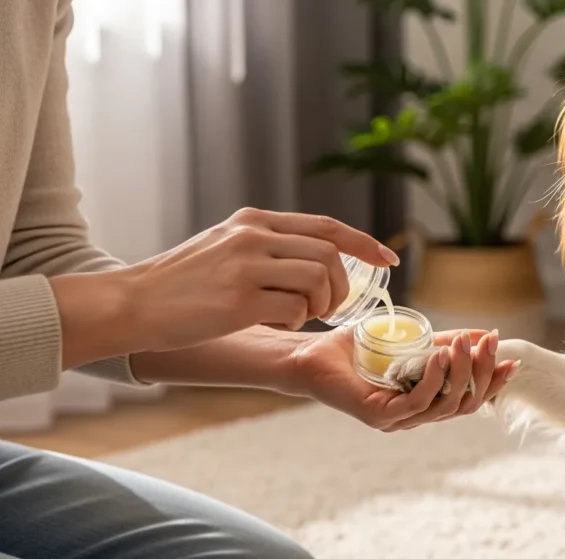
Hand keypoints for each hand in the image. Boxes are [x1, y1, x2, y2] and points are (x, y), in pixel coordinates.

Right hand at [54, 208, 399, 360]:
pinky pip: (295, 310)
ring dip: (320, 305)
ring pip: (318, 280)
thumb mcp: (226, 245)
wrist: (133, 303)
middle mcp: (254, 237)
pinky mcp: (239, 300)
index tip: (389, 258)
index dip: (364, 242)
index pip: (326, 226)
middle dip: (341, 287)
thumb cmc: (183, 283)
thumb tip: (322, 259)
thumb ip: (269, 245)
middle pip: (330, 256)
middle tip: (327, 308)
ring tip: (300, 316)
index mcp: (254, 221)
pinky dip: (294, 321)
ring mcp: (246, 266)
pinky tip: (273, 323)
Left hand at [289, 328, 517, 431]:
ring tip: (461, 342)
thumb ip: (441, 343)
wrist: (310, 356)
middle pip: (465, 404)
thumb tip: (480, 334)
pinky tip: (439, 355)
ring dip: (460, 372)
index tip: (511, 357)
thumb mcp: (409, 342)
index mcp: (425, 403)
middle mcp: (414, 417)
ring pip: (446, 404)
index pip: (471, 400)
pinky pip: (417, 402)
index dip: (494, 382)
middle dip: (482, 372)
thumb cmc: (355, 350)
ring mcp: (398, 420)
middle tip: (488, 341)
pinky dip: (433, 379)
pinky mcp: (380, 416)